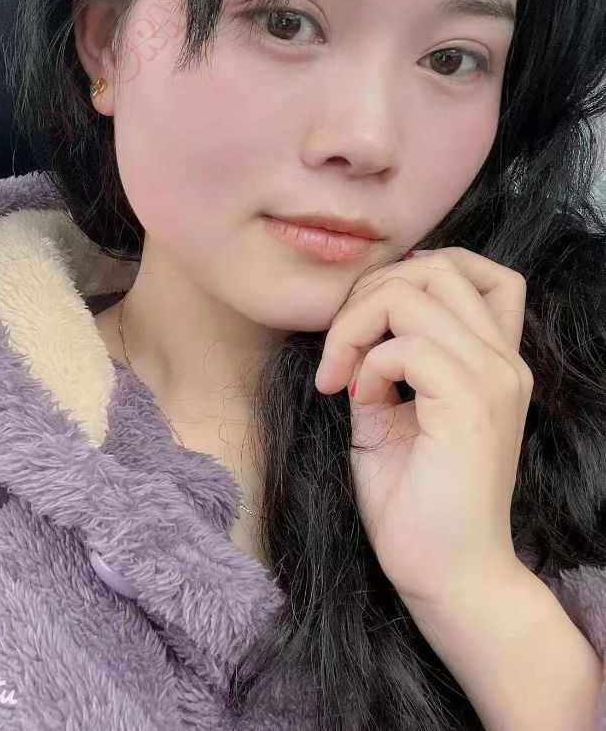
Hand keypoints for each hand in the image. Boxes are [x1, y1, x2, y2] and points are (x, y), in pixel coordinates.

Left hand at [314, 248, 533, 608]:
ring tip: (340, 374)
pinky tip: (357, 399)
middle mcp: (503, 360)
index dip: (414, 274)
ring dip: (358, 323)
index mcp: (492, 360)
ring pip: (415, 289)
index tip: (370, 323)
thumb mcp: (391, 414)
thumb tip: (356, 326)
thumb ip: (384, 361)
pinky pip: (404, 345)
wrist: (446, 577)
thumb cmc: (415, 504)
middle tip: (339, 352)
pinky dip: (366, 362)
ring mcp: (492, 378)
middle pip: (438, 265)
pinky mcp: (469, 404)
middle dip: (369, 294)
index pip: (477, 270)